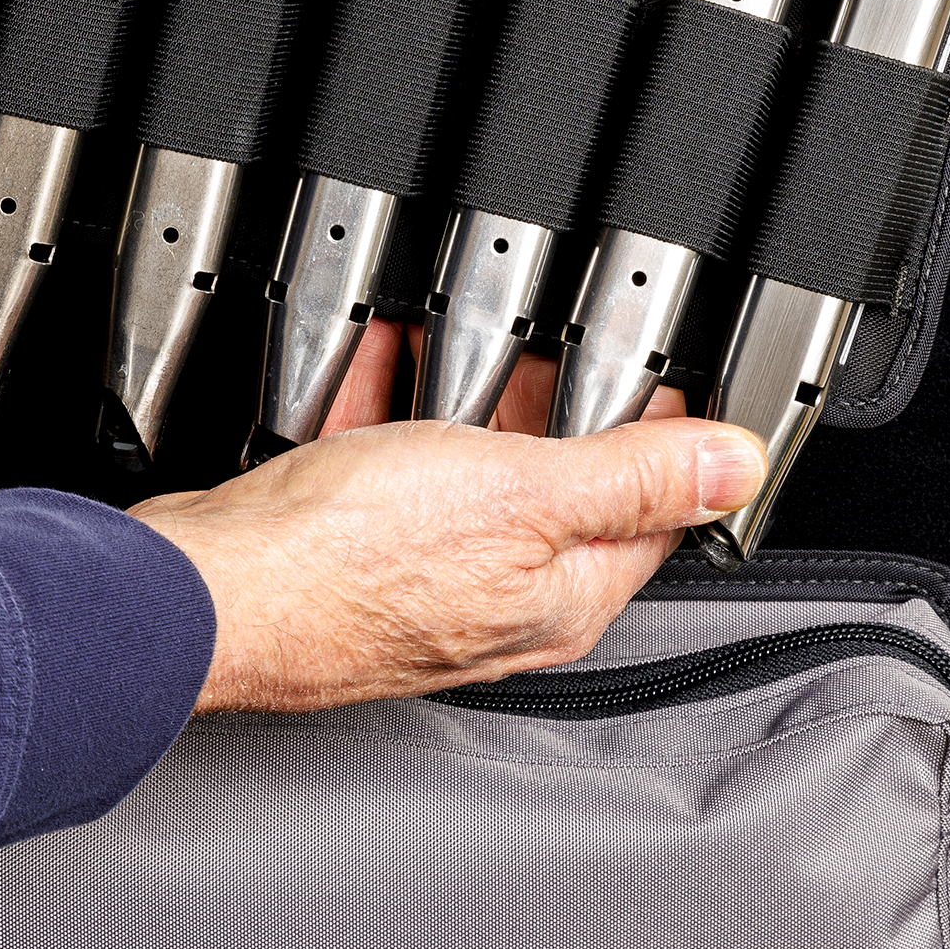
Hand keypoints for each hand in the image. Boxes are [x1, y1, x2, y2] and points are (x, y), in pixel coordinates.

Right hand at [129, 319, 760, 713]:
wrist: (212, 592)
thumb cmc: (348, 560)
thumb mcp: (520, 490)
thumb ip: (634, 476)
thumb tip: (737, 467)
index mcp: (562, 598)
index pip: (654, 516)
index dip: (667, 437)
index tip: (658, 376)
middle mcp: (500, 606)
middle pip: (562, 495)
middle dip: (563, 411)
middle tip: (558, 344)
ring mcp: (425, 587)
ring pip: (472, 482)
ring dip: (471, 406)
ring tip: (463, 342)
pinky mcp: (356, 563)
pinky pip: (393, 475)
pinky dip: (394, 413)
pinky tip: (380, 368)